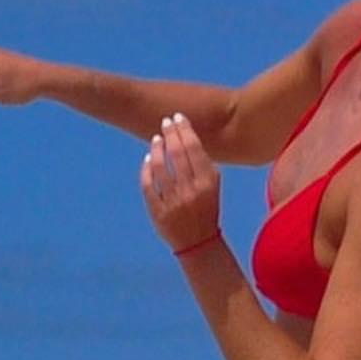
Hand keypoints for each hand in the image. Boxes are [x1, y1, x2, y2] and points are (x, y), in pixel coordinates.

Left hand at [140, 113, 222, 253]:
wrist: (198, 242)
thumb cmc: (206, 208)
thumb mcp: (213, 186)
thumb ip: (203, 164)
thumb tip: (186, 135)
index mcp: (207, 182)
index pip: (194, 148)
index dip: (185, 129)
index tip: (178, 117)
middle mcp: (190, 190)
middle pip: (176, 153)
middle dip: (170, 133)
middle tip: (165, 122)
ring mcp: (172, 201)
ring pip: (160, 166)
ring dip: (156, 148)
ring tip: (156, 138)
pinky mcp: (157, 211)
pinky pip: (148, 185)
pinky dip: (146, 169)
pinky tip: (148, 159)